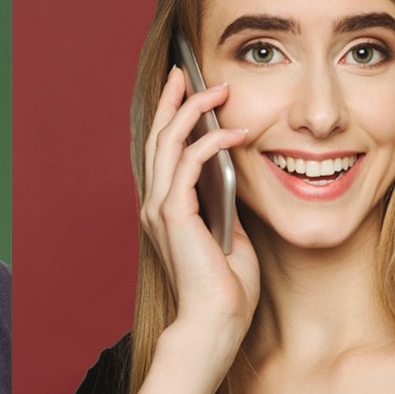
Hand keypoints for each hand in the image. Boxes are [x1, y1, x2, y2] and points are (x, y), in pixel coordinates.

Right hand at [139, 66, 262, 353]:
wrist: (216, 323)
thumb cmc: (227, 289)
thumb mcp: (232, 236)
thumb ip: (227, 206)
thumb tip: (239, 178)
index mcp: (167, 209)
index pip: (163, 152)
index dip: (172, 116)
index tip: (185, 88)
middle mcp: (155, 204)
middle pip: (157, 137)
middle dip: (173, 100)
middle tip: (187, 70)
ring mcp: (160, 209)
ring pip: (168, 143)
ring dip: (192, 111)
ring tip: (217, 89)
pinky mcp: (174, 215)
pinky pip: (188, 165)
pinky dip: (211, 143)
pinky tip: (236, 133)